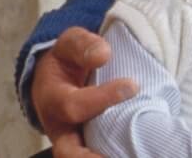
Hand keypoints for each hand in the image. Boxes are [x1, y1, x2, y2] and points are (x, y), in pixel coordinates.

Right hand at [32, 26, 138, 157]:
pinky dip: (116, 153)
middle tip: (124, 154)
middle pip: (68, 152)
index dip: (102, 98)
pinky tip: (140, 150)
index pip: (73, 106)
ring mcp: (73, 141)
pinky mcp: (89, 145)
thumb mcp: (70, 44)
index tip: (132, 85)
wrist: (55, 78)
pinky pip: (100, 153)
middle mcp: (59, 128)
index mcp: (52, 100)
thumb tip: (102, 55)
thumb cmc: (65, 61)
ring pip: (82, 157)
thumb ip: (83, 45)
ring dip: (105, 156)